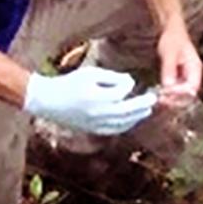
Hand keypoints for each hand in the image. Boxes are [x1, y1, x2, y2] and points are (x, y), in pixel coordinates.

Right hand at [23, 64, 157, 134]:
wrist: (49, 101)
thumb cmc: (69, 83)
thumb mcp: (90, 73)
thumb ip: (111, 77)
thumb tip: (129, 83)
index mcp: (96, 97)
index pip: (122, 92)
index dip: (128, 84)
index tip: (129, 79)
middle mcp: (97, 114)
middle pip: (127, 112)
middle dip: (142, 105)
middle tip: (153, 98)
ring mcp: (95, 125)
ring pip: (122, 124)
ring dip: (137, 117)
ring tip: (147, 109)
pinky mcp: (92, 130)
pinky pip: (114, 130)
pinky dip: (126, 125)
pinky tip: (132, 120)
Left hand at [156, 24, 202, 106]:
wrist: (170, 31)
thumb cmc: (172, 38)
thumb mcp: (170, 52)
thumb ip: (169, 68)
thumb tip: (167, 85)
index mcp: (195, 68)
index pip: (192, 88)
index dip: (180, 93)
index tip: (166, 91)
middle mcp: (193, 75)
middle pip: (188, 95)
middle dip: (176, 99)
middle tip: (161, 99)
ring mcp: (186, 78)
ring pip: (182, 95)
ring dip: (171, 99)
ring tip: (159, 98)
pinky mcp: (179, 79)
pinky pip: (176, 91)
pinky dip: (169, 94)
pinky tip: (159, 93)